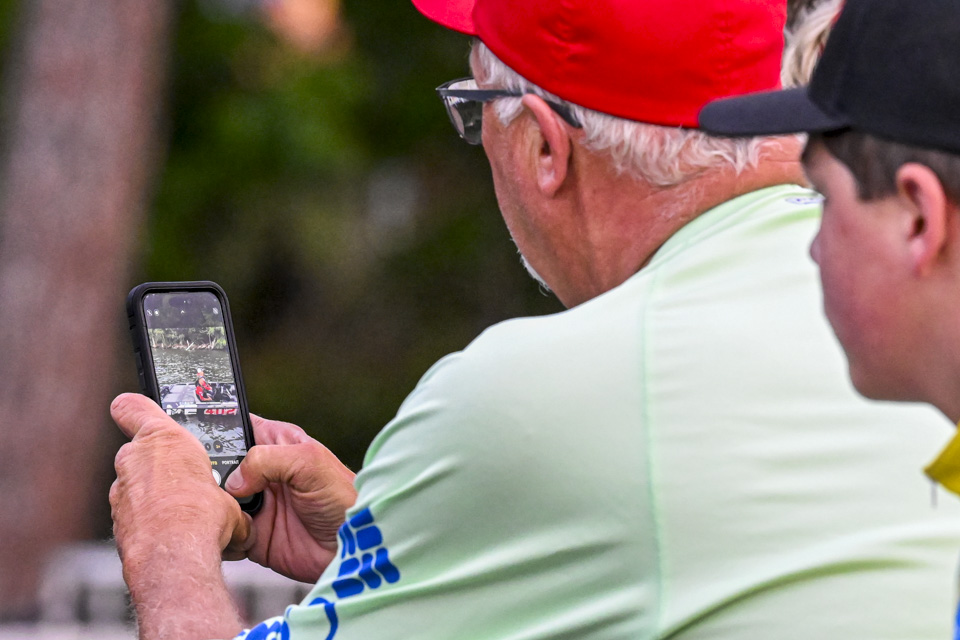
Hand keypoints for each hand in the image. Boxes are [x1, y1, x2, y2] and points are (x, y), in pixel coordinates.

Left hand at [110, 393, 248, 559]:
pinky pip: (134, 515)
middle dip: (160, 465)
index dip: (134, 408)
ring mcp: (121, 492)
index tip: (137, 410)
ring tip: (183, 516)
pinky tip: (172, 535)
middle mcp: (134, 460)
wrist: (174, 556)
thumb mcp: (230, 501)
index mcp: (164, 439)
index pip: (131, 407)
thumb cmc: (201, 517)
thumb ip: (227, 499)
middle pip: (141, 451)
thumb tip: (241, 520)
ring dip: (154, 497)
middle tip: (186, 482)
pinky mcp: (116, 521)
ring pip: (136, 486)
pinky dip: (149, 522)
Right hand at [222, 415, 356, 582]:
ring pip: (216, 500)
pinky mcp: (252, 534)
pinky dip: (222, 535)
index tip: (199, 439)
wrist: (352, 548)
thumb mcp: (311, 463)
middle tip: (211, 484)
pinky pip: (225, 532)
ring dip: (213, 506)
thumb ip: (269, 459)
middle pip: (217, 467)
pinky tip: (232, 534)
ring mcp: (255, 504)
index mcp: (275, 444)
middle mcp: (261, 472)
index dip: (217, 430)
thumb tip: (236, 476)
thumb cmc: (344, 499)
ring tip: (222, 510)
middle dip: (208, 474)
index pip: (237, 427)